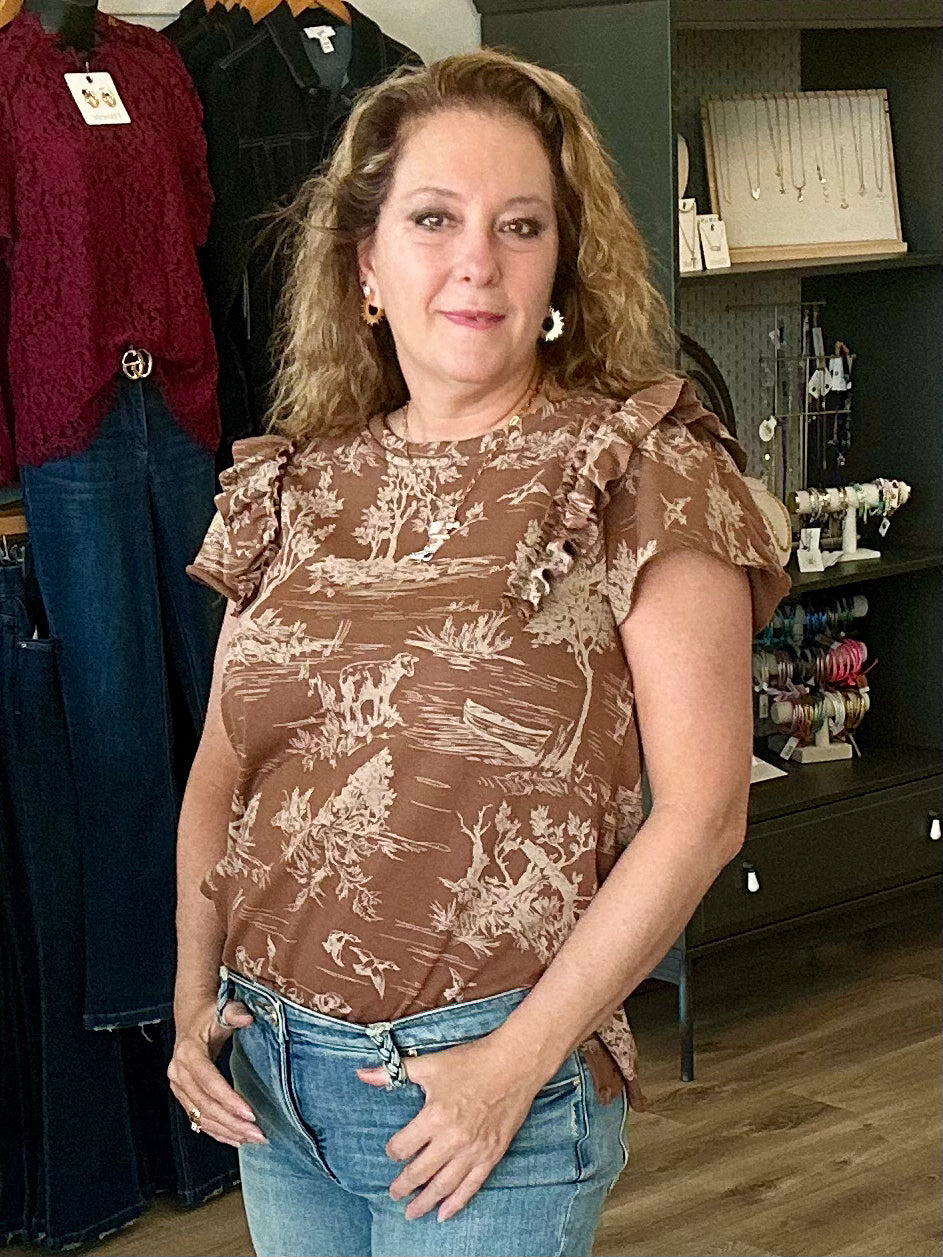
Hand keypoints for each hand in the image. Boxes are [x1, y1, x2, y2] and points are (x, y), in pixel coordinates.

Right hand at [168, 998, 267, 1148]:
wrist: (192, 1018)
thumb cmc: (210, 1015)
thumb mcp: (222, 1009)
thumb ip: (234, 1013)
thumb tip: (246, 1018)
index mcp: (188, 1053)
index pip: (209, 1082)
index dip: (228, 1099)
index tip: (250, 1113)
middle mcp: (179, 1073)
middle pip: (205, 1105)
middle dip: (231, 1122)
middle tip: (257, 1133)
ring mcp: (179, 1087)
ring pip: (201, 1117)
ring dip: (226, 1131)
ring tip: (251, 1139)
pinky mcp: (184, 1096)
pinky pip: (198, 1119)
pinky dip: (216, 1132)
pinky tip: (235, 1139)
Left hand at [356, 1034, 542, 1222]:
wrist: (514, 1064)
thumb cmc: (471, 1061)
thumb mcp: (430, 1064)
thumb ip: (394, 1073)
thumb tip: (362, 1075)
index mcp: (434, 1116)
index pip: (403, 1147)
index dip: (393, 1152)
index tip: (392, 1152)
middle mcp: (452, 1139)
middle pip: (420, 1172)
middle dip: (403, 1185)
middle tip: (394, 1193)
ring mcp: (473, 1151)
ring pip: (443, 1186)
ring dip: (425, 1202)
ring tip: (412, 1212)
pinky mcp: (491, 1155)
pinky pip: (471, 1186)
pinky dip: (456, 1203)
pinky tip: (444, 1214)